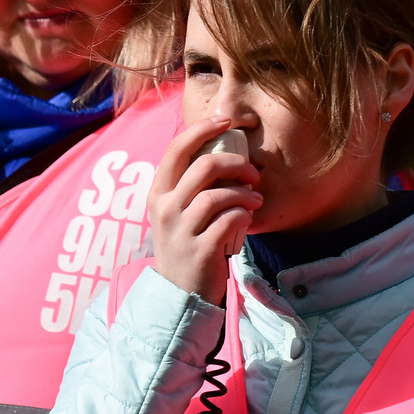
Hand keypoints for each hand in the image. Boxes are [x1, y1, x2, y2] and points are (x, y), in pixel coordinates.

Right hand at [150, 115, 260, 299]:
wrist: (180, 292)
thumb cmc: (186, 244)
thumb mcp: (177, 213)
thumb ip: (190, 186)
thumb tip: (224, 154)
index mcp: (158, 194)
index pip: (176, 148)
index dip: (202, 128)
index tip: (225, 120)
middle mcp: (165, 209)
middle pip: (204, 166)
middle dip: (236, 163)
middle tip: (252, 173)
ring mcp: (181, 230)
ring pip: (218, 194)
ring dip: (245, 193)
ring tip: (255, 199)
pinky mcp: (200, 250)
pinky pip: (230, 220)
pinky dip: (244, 215)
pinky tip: (248, 218)